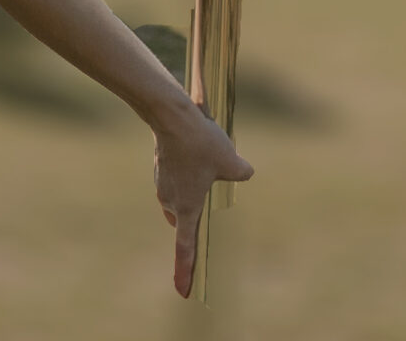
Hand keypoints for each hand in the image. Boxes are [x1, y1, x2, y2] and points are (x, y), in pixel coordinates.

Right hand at [152, 102, 253, 299]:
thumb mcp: (230, 160)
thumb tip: (245, 172)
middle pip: (184, 218)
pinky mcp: (159, 164)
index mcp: (186, 208)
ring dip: (191, 186)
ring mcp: (162, 181)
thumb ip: (240, 172)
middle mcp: (170, 200)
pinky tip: (195, 147)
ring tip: (206, 162)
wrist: (170, 114)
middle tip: (210, 199)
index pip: (186, 248)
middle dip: (195, 214)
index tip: (183, 292)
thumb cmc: (200, 143)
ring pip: (179, 195)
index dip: (185, 271)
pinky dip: (184, 168)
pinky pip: (174, 175)